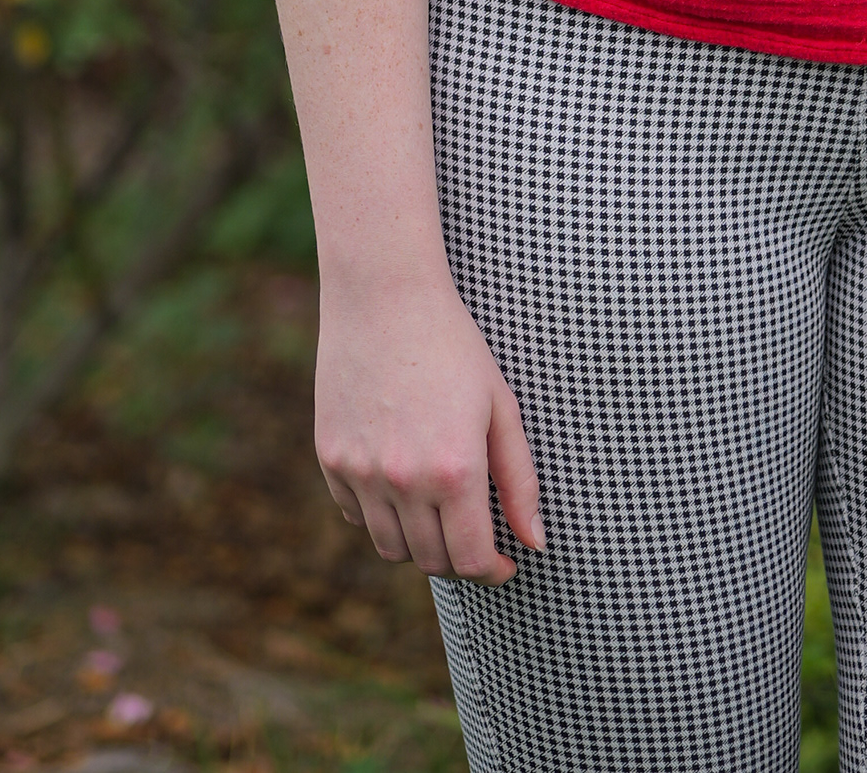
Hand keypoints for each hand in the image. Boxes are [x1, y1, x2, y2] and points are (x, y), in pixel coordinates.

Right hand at [316, 267, 544, 582]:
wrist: (384, 295)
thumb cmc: (454, 345)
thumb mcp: (500, 406)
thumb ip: (520, 481)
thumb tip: (535, 543)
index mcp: (455, 470)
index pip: (471, 561)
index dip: (493, 571)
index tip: (504, 563)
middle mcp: (404, 480)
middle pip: (431, 561)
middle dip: (459, 557)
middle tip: (474, 531)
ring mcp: (361, 472)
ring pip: (391, 547)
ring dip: (418, 542)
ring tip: (438, 508)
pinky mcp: (331, 459)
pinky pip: (356, 515)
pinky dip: (380, 513)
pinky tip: (400, 479)